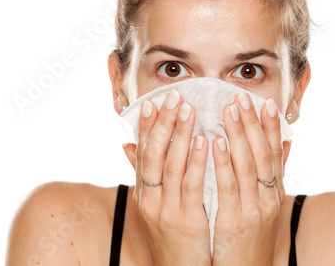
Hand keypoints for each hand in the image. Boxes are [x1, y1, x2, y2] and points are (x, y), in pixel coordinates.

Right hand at [123, 90, 211, 265]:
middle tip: (173, 97)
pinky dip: (196, 162)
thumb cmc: (173, 237)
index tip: (152, 102)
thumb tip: (129, 145)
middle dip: (163, 123)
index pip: (143, 154)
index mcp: (145, 194)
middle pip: (154, 155)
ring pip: (171, 166)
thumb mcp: (157, 207)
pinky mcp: (187, 222)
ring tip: (188, 109)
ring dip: (179, 135)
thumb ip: (149, 176)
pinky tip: (205, 141)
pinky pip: (191, 187)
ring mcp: (167, 211)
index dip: (147, 127)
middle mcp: (151, 200)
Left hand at [211, 92, 290, 265]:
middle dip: (253, 123)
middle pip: (262, 154)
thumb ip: (267, 180)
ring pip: (247, 165)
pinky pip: (228, 186)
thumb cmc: (250, 241)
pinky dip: (223, 162)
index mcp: (274, 194)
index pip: (274, 154)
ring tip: (230, 108)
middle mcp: (268, 199)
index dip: (271, 128)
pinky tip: (216, 141)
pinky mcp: (235, 222)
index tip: (265, 103)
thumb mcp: (264, 210)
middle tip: (242, 96)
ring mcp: (254, 210)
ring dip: (239, 134)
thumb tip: (279, 150)